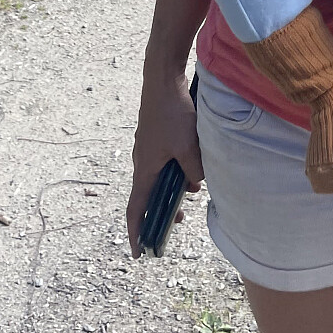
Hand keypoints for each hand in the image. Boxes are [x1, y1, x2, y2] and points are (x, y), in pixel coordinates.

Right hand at [126, 69, 204, 258]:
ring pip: (157, 177)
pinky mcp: (155, 135)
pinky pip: (162, 161)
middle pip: (147, 195)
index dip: (135, 232)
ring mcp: (147, 147)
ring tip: (191, 192)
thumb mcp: (188, 147)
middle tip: (175, 223)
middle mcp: (141, 161)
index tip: (138, 252)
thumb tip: (197, 183)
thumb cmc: (173, 114)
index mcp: (144, 169)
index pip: (135, 209)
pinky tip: (192, 166)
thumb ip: (194, 170)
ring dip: (170, 188)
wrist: (162, 80)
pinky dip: (174, 170)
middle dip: (159, 212)